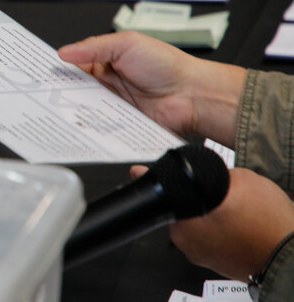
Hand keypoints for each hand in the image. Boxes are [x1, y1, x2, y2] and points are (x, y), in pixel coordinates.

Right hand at [57, 31, 243, 145]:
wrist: (193, 95)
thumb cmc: (167, 65)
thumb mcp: (127, 43)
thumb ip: (93, 46)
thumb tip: (65, 51)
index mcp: (106, 60)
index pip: (74, 64)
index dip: (59, 66)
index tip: (43, 70)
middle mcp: (106, 83)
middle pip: (75, 87)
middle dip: (61, 89)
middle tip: (46, 90)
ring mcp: (111, 104)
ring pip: (83, 106)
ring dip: (74, 106)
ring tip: (59, 105)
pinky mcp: (118, 123)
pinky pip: (98, 124)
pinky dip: (89, 123)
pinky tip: (80, 120)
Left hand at [168, 168, 293, 281]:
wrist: (289, 258)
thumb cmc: (269, 225)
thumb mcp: (244, 179)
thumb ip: (216, 173)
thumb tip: (205, 171)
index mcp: (183, 215)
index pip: (166, 191)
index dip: (165, 180)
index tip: (155, 175)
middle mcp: (183, 239)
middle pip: (182, 208)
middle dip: (196, 200)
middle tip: (222, 197)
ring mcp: (196, 254)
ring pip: (195, 226)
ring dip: (208, 218)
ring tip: (235, 214)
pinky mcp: (212, 264)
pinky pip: (208, 241)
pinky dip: (219, 233)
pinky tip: (238, 228)